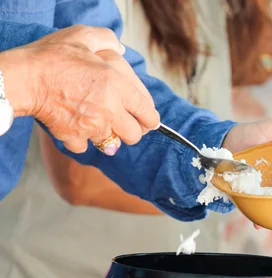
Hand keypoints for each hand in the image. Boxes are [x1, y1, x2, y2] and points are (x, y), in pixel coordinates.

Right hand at [13, 25, 159, 153]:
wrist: (22, 78)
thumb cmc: (51, 57)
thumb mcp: (82, 36)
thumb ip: (107, 40)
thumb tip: (121, 50)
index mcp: (116, 85)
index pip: (147, 112)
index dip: (150, 119)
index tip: (149, 122)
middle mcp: (109, 109)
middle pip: (134, 135)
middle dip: (131, 131)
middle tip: (123, 124)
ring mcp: (92, 126)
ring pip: (111, 144)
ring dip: (107, 135)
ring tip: (97, 122)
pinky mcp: (74, 138)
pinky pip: (85, 147)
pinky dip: (81, 140)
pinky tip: (76, 126)